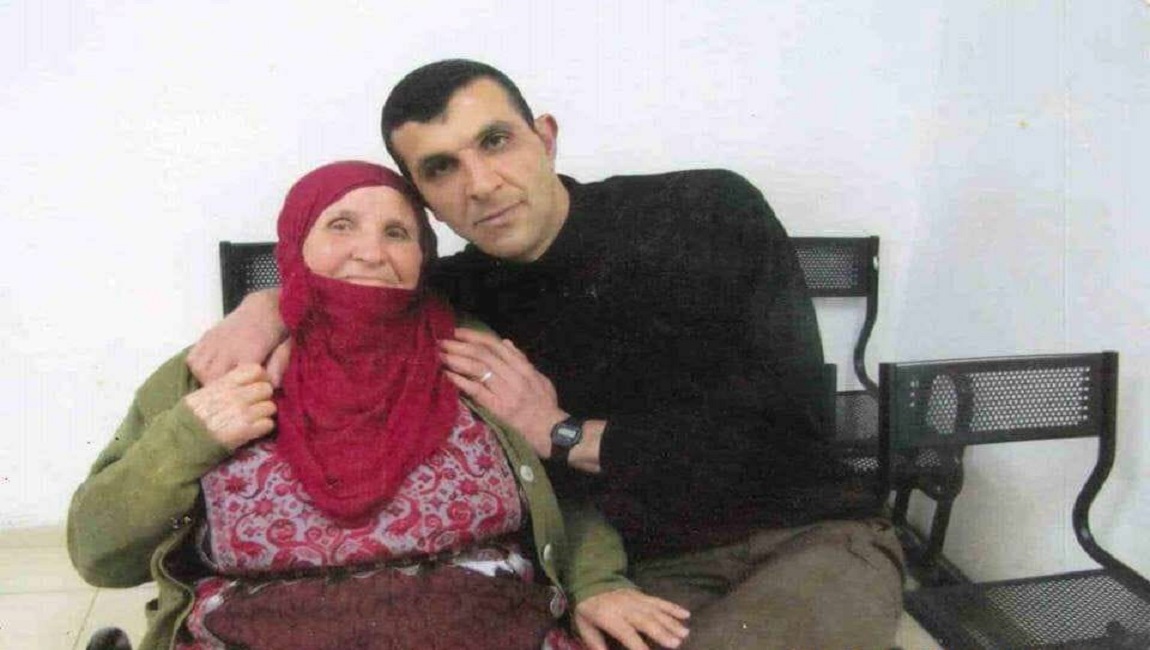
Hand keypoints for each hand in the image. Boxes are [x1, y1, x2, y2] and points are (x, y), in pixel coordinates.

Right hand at [184, 363, 275, 449]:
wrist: (179, 442)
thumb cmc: (188, 418)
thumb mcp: (202, 394)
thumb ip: (222, 385)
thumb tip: (243, 381)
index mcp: (223, 384)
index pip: (255, 370)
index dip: (259, 377)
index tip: (256, 384)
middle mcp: (235, 396)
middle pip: (266, 388)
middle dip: (263, 396)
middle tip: (257, 403)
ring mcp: (241, 414)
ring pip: (270, 406)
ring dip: (265, 413)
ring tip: (256, 417)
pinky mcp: (245, 432)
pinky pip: (268, 424)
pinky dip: (264, 427)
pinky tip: (254, 429)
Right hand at [187, 288, 287, 384]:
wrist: (264, 306)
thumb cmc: (277, 329)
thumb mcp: (286, 345)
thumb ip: (279, 364)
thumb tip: (273, 385)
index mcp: (250, 350)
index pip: (237, 379)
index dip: (243, 391)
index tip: (252, 393)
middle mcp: (228, 346)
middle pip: (212, 377)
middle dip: (221, 389)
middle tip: (233, 393)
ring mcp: (214, 341)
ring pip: (199, 369)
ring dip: (206, 379)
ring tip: (220, 383)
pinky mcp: (207, 337)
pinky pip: (192, 358)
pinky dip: (197, 367)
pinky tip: (209, 370)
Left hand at [438, 329, 564, 457]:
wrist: (551, 432)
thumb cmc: (546, 406)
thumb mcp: (539, 379)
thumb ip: (522, 360)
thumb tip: (505, 342)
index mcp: (524, 368)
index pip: (496, 346)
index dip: (475, 337)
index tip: (458, 332)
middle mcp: (515, 376)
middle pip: (484, 355)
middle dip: (461, 346)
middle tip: (442, 341)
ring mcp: (507, 392)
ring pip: (479, 369)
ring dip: (458, 360)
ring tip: (441, 355)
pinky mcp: (499, 408)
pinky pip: (477, 391)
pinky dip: (461, 381)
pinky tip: (448, 375)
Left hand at [574, 588, 690, 649]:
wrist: (592, 581)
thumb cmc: (589, 610)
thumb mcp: (584, 626)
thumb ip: (595, 642)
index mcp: (609, 617)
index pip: (626, 633)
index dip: (638, 645)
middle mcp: (626, 607)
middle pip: (646, 620)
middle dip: (661, 632)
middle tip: (676, 644)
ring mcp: (636, 600)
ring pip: (656, 611)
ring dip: (671, 622)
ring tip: (684, 634)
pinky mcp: (643, 595)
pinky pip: (660, 601)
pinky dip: (673, 607)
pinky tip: (686, 614)